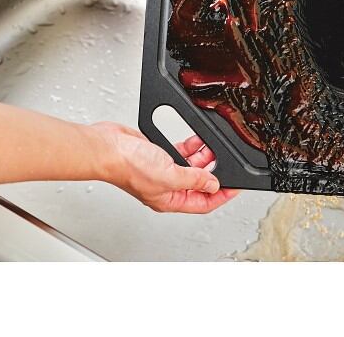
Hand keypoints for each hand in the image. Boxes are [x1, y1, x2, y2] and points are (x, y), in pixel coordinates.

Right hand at [88, 121, 238, 213]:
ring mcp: (162, 171)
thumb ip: (194, 179)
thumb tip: (213, 184)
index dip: (221, 196)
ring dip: (203, 157)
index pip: (203, 203)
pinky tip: (196, 140)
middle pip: (198, 184)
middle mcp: (166, 188)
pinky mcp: (158, 155)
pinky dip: (191, 147)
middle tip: (223, 161)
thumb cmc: (128, 166)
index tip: (236, 187)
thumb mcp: (170, 175)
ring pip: (191, 167)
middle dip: (213, 172)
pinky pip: (181, 153)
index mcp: (170, 200)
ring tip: (212, 147)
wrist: (107, 148)